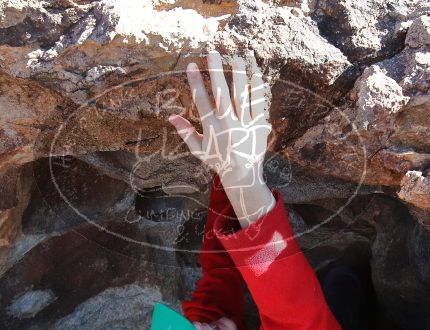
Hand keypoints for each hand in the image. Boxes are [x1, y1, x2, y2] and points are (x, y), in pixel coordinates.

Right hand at [169, 49, 271, 188]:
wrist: (243, 176)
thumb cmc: (218, 160)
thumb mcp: (199, 149)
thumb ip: (185, 132)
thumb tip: (170, 117)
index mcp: (211, 129)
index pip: (201, 100)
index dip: (195, 82)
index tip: (191, 65)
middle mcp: (227, 124)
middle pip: (221, 92)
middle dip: (216, 71)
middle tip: (213, 52)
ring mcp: (244, 124)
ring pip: (242, 94)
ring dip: (239, 73)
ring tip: (237, 56)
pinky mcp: (259, 125)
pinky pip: (258, 102)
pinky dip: (257, 86)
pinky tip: (255, 71)